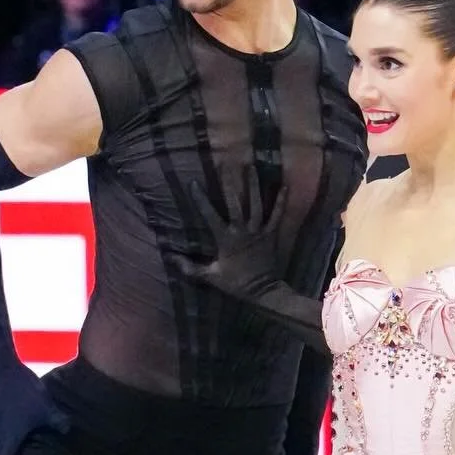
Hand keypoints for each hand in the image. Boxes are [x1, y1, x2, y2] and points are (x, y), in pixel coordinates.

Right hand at [179, 174, 290, 306]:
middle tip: (226, 163)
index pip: (210, 214)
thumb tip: (170, 258)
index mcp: (225, 238)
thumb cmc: (236, 283)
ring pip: (256, 204)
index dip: (201, 199)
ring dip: (254, 184)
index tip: (194, 182)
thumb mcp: (210, 276)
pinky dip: (281, 200)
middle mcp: (242, 230)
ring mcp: (258, 231)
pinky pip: (277, 215)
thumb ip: (190, 267)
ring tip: (251, 166)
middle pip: (235, 202)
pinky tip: (284, 185)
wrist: (262, 291)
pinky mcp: (272, 234)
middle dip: (230, 182)